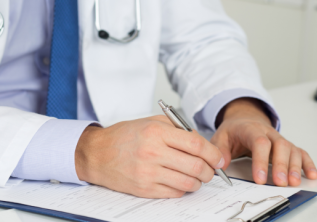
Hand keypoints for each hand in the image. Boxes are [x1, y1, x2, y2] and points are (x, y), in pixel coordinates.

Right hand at [75, 116, 223, 197]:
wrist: (97, 153)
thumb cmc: (124, 136)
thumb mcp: (151, 122)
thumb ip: (178, 129)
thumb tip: (201, 142)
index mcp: (156, 133)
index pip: (196, 144)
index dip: (213, 153)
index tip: (219, 158)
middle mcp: (153, 153)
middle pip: (196, 166)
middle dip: (210, 170)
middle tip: (211, 169)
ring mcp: (148, 173)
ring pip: (188, 183)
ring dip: (199, 181)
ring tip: (197, 176)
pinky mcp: (144, 189)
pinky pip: (175, 193)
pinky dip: (184, 188)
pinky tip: (180, 180)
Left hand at [211, 98, 316, 186]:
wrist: (243, 120)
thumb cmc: (233, 131)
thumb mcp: (220, 136)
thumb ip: (220, 149)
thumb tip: (222, 164)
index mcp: (251, 129)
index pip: (259, 142)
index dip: (260, 160)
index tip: (259, 178)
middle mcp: (268, 133)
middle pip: (279, 146)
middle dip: (280, 165)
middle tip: (279, 182)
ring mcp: (279, 139)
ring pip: (291, 149)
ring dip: (294, 166)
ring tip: (293, 182)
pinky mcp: (286, 145)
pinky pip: (300, 152)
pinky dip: (307, 163)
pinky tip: (311, 175)